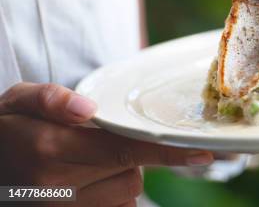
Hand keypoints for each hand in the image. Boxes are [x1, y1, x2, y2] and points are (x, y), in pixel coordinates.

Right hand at [0, 83, 213, 205]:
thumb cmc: (6, 128)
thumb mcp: (18, 100)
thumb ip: (50, 99)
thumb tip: (87, 109)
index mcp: (49, 150)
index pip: (124, 151)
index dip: (166, 153)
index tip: (202, 154)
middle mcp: (56, 187)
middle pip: (131, 175)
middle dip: (132, 157)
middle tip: (106, 142)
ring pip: (125, 195)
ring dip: (122, 177)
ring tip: (90, 162)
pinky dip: (114, 195)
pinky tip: (92, 181)